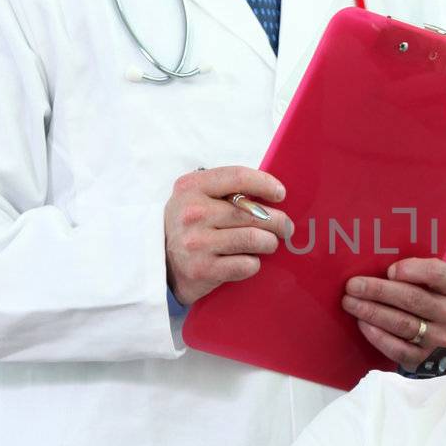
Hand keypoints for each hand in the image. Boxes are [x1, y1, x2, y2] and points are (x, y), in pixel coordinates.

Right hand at [165, 167, 293, 304]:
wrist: (160, 263)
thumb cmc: (190, 226)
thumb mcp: (196, 197)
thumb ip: (226, 190)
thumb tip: (271, 195)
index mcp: (191, 187)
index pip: (237, 177)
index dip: (265, 183)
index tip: (280, 193)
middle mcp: (193, 213)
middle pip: (252, 212)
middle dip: (278, 221)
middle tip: (285, 227)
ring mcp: (197, 242)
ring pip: (254, 238)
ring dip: (270, 242)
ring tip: (270, 243)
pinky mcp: (203, 269)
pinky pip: (246, 264)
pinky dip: (254, 264)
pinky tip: (250, 260)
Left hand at [342, 257, 445, 367]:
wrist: (439, 330)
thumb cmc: (431, 295)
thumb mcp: (434, 279)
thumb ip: (418, 270)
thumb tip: (383, 270)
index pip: (437, 274)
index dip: (411, 270)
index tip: (388, 270)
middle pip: (413, 299)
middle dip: (378, 291)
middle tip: (353, 285)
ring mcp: (441, 340)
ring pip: (403, 324)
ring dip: (372, 311)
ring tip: (350, 302)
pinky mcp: (425, 358)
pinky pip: (398, 348)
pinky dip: (377, 336)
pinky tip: (363, 324)